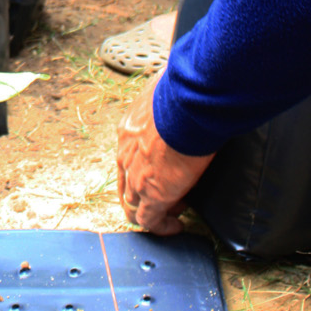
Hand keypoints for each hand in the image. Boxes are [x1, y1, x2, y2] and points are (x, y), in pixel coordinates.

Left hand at [116, 72, 213, 233]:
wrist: (186, 108)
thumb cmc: (181, 94)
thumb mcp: (165, 90)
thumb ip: (168, 94)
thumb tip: (179, 82)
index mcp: (128, 132)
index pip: (127, 158)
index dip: (142, 170)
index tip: (163, 172)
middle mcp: (126, 156)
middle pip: (125, 185)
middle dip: (143, 195)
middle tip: (169, 197)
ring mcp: (137, 178)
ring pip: (133, 207)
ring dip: (153, 212)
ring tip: (174, 214)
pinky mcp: (153, 196)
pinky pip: (150, 222)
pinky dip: (162, 228)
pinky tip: (177, 228)